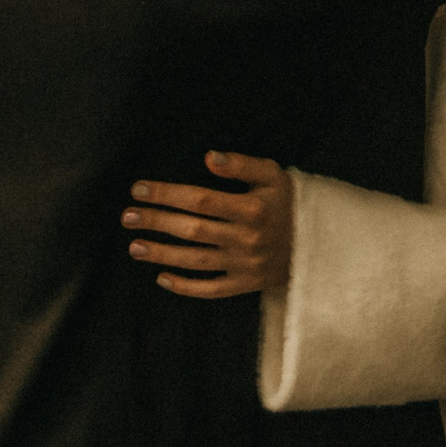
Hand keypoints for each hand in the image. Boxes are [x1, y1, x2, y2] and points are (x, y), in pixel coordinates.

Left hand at [121, 151, 293, 298]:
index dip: (167, 194)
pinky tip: (161, 278)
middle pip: (192, 230)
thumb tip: (209, 157)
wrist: (318, 241)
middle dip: (156, 222)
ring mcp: (245, 265)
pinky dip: (185, 287)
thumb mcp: (272, 174)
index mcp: (252, 209)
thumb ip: (241, 164)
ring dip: (161, 254)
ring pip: (195, 261)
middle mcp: (247, 238)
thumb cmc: (287, 201)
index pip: (201, 200)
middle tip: (127, 217)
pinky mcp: (245, 284)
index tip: (139, 190)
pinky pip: (211, 289)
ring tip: (134, 247)